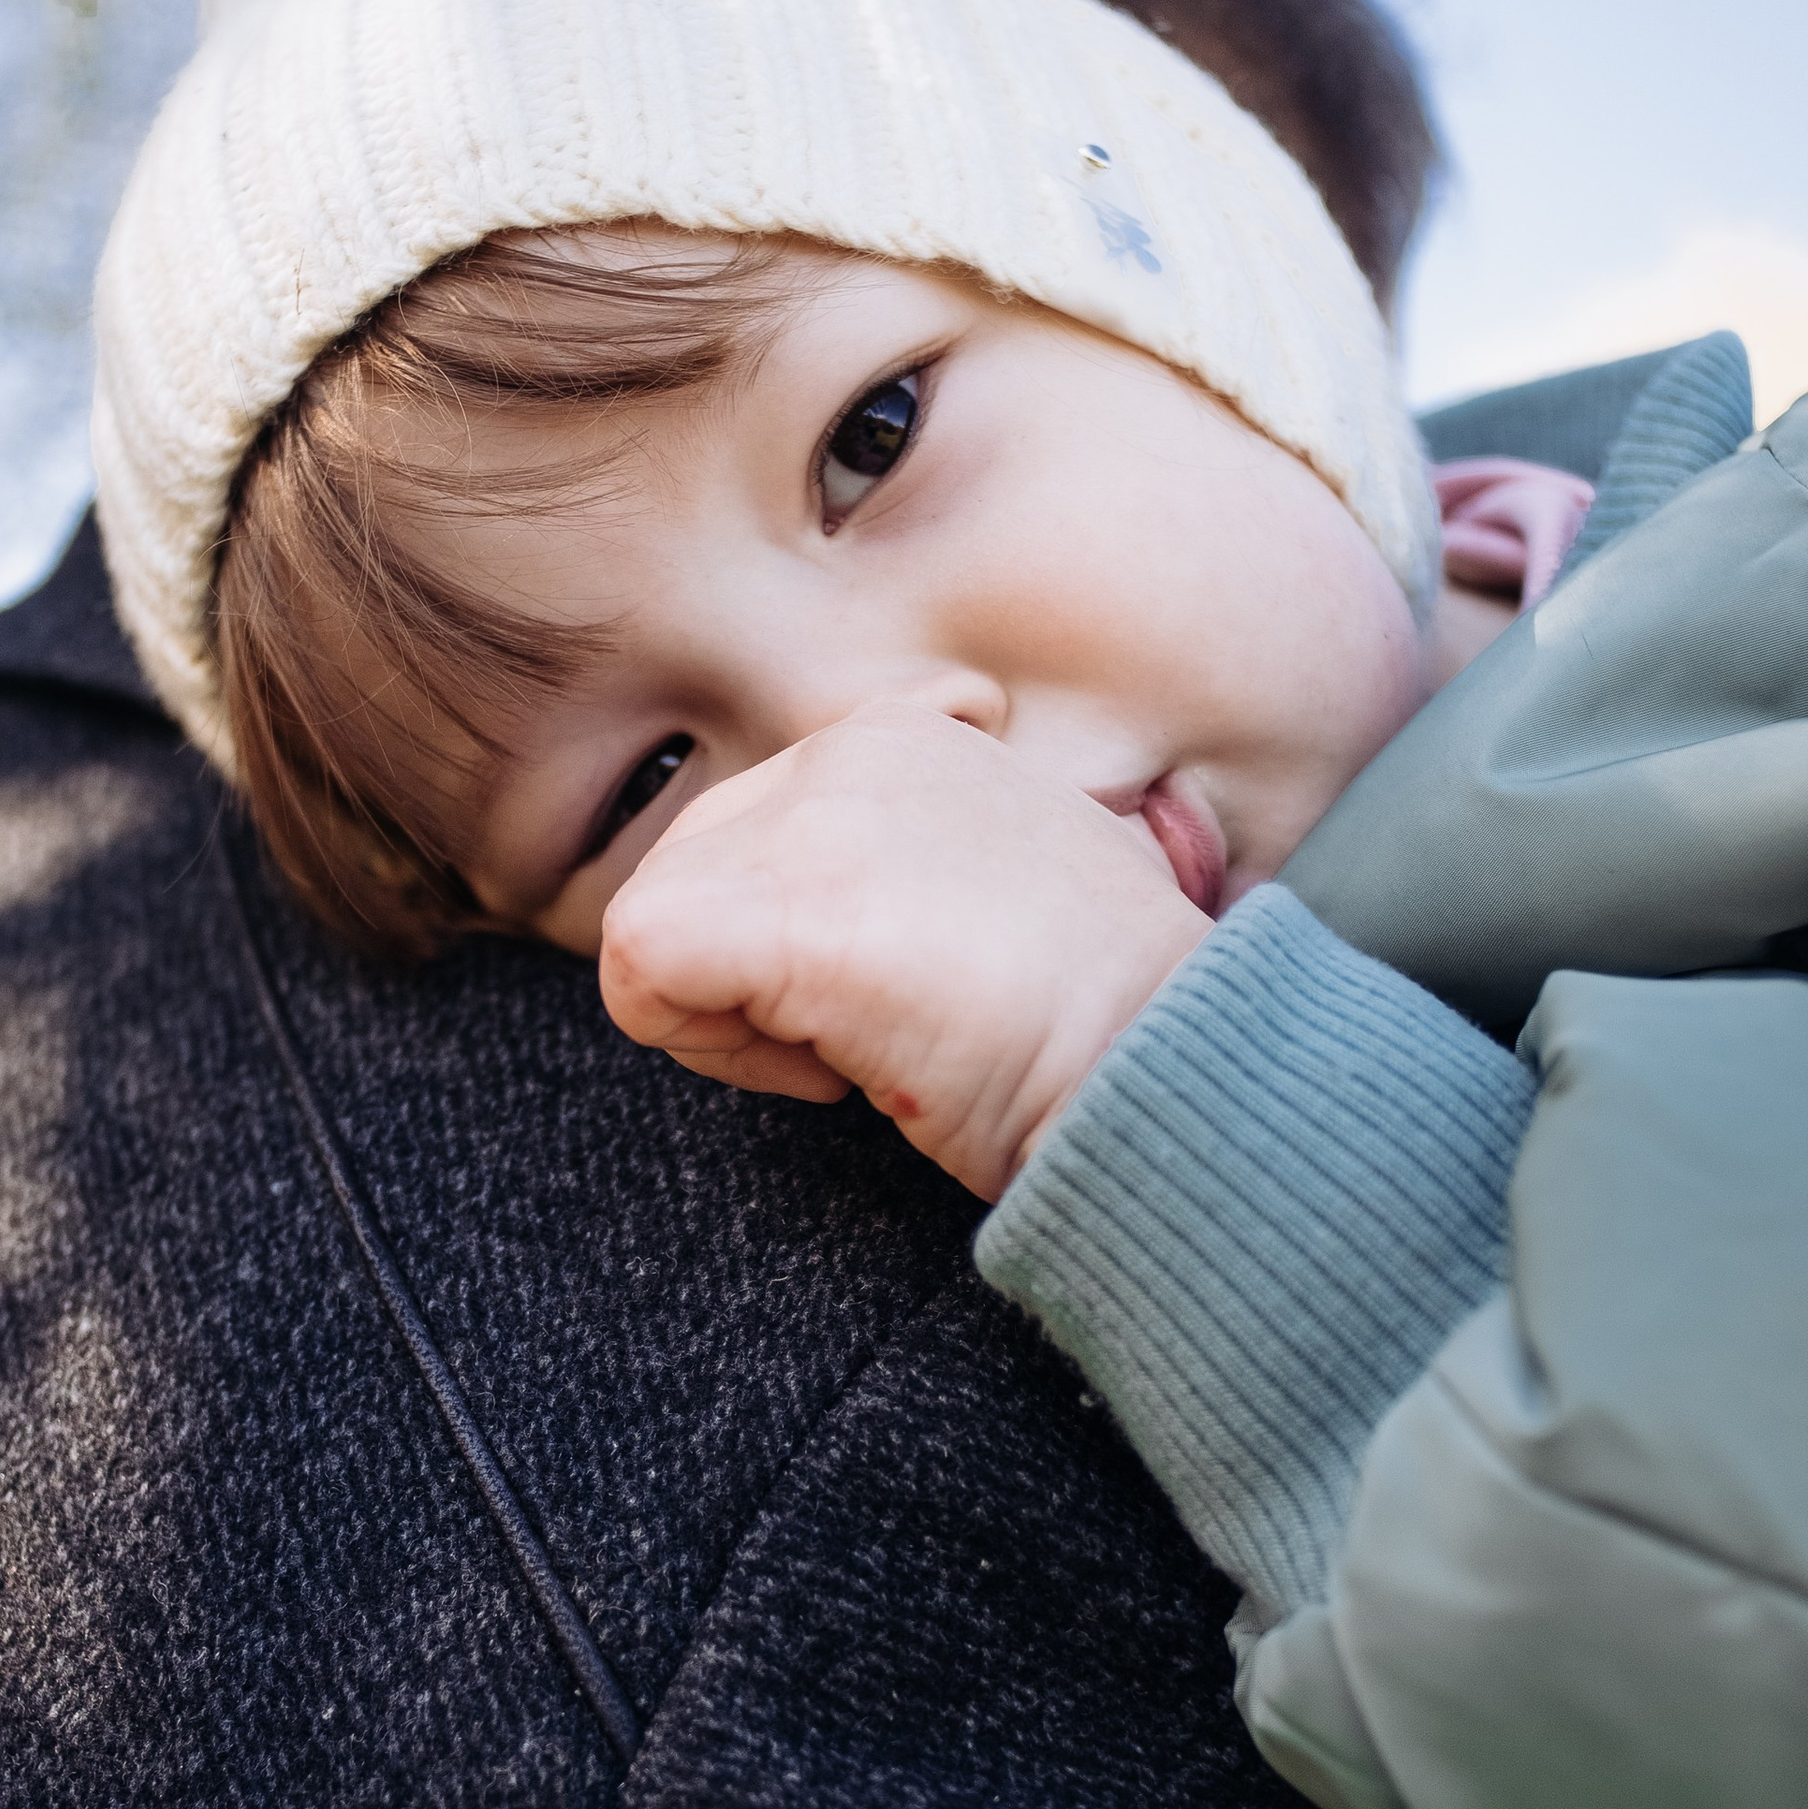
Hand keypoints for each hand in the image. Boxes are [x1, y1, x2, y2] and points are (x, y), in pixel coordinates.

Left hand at [597, 702, 1212, 1201]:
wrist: (1170, 1067)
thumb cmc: (1107, 1017)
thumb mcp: (1011, 898)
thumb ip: (916, 871)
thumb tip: (851, 933)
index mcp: (909, 738)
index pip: (755, 831)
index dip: (787, 938)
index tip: (893, 995)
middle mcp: (854, 750)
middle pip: (692, 866)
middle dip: (743, 973)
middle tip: (861, 1037)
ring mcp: (818, 818)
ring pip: (652, 919)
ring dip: (728, 1019)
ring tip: (856, 1047)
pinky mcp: (786, 909)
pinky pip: (637, 971)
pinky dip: (706, 1048)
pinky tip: (830, 1070)